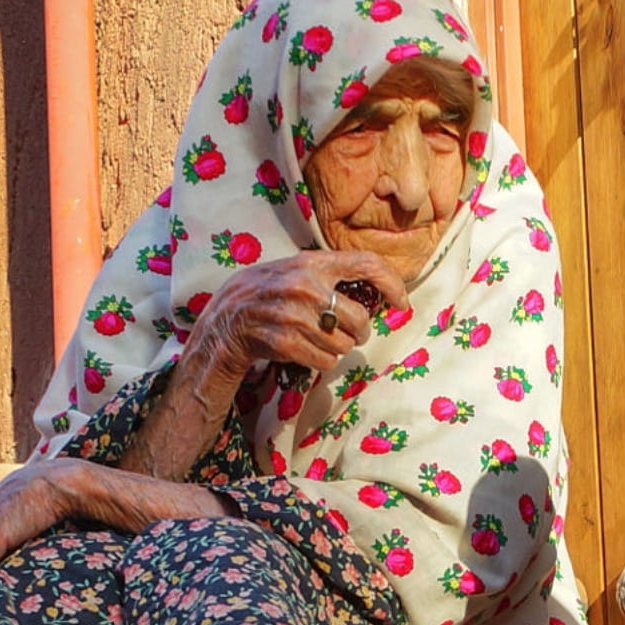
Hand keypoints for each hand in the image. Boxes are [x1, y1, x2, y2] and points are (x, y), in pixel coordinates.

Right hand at [178, 249, 412, 383]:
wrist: (223, 322)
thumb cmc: (265, 294)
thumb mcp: (292, 271)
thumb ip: (328, 275)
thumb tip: (376, 292)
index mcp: (311, 263)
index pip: (366, 264)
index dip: (392, 283)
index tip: (401, 303)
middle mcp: (305, 286)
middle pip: (360, 319)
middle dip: (357, 332)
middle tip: (343, 332)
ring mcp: (294, 315)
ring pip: (345, 344)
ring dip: (337, 348)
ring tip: (314, 339)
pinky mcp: (286, 343)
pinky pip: (327, 361)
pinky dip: (322, 362)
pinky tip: (305, 351)